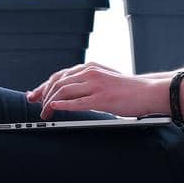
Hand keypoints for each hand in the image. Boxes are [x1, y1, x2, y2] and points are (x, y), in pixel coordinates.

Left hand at [25, 62, 164, 118]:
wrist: (148, 91)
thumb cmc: (127, 89)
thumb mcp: (103, 80)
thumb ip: (87, 83)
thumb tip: (67, 95)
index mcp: (89, 68)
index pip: (60, 75)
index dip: (45, 86)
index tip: (35, 95)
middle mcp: (89, 73)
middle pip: (58, 82)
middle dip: (43, 95)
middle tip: (36, 106)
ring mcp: (95, 85)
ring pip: (64, 91)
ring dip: (51, 103)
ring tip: (45, 114)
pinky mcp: (102, 98)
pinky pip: (77, 102)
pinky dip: (63, 106)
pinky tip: (55, 109)